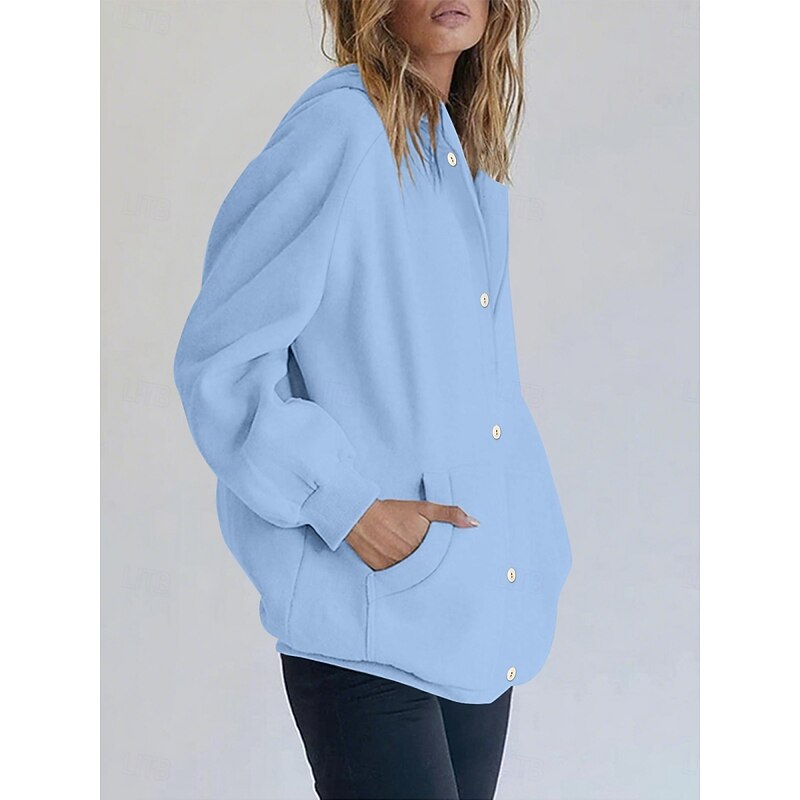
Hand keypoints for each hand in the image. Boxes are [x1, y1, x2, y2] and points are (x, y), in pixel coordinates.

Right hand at [344, 499, 479, 570]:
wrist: (361, 517)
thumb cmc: (393, 512)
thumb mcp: (424, 509)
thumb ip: (450, 515)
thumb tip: (474, 523)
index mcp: (425, 545)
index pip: (445, 563)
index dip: (452, 567)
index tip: (461, 573)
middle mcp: (412, 559)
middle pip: (432, 573)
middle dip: (439, 575)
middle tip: (451, 584)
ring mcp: (397, 567)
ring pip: (417, 578)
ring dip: (423, 578)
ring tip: (431, 581)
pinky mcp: (384, 572)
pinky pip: (400, 580)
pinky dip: (406, 579)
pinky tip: (411, 578)